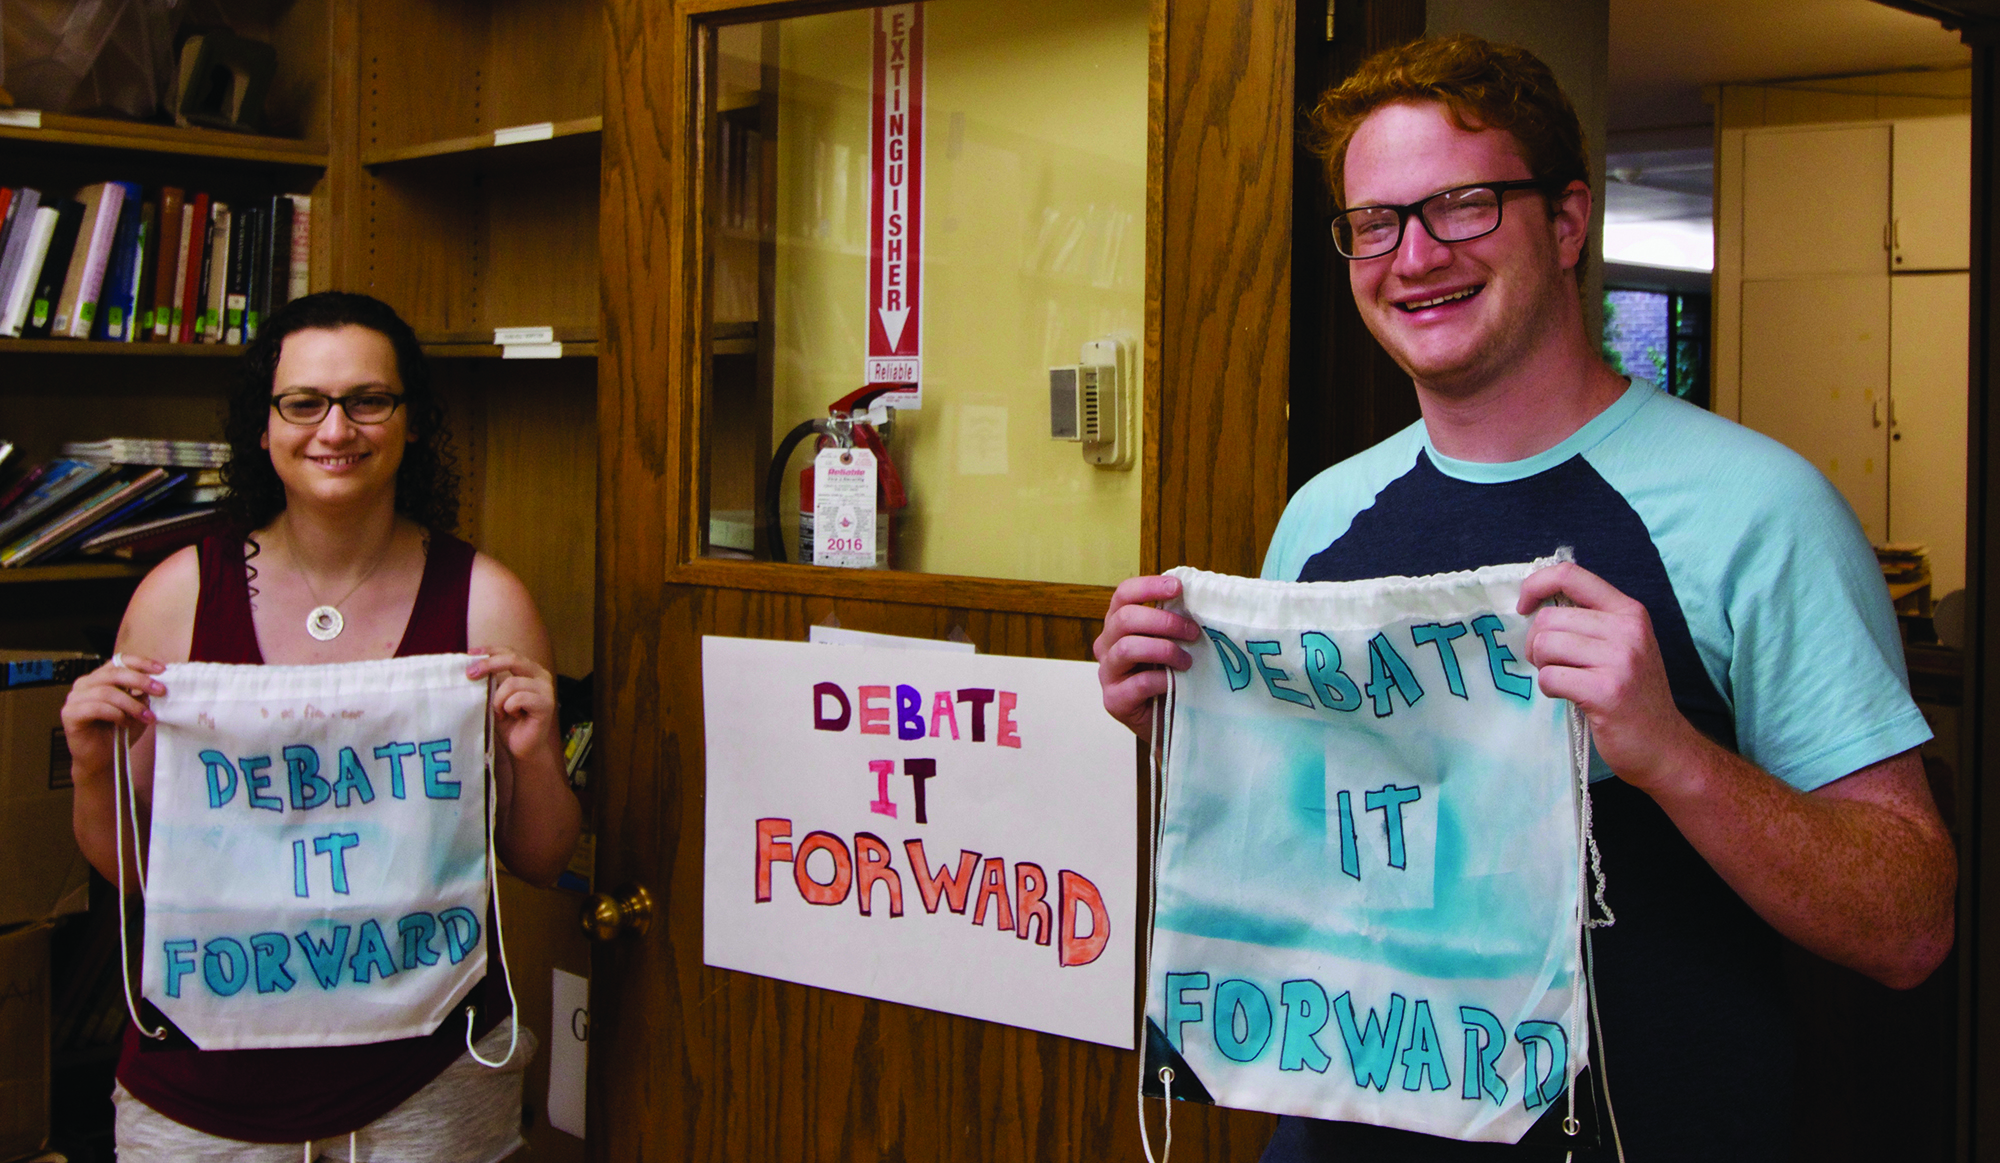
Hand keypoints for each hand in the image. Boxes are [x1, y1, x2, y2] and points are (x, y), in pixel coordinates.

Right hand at [61, 655, 164, 776]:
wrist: (102, 759)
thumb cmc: (119, 732)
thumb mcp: (137, 709)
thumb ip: (143, 694)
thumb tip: (157, 682)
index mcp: (100, 678)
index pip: (119, 661)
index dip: (141, 663)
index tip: (162, 670)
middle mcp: (85, 684)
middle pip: (114, 673)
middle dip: (140, 681)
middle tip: (160, 691)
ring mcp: (75, 698)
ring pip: (106, 692)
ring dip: (131, 704)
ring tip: (146, 716)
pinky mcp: (70, 713)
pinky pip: (96, 708)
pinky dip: (115, 714)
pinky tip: (125, 723)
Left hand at [468, 648, 558, 763]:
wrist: (522, 749)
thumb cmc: (509, 723)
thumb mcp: (495, 697)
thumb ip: (491, 681)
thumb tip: (472, 667)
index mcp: (530, 670)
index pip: (509, 652)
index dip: (489, 651)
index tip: (469, 654)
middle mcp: (540, 675)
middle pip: (512, 659)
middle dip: (488, 665)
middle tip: (470, 675)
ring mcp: (545, 689)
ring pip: (511, 683)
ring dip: (499, 700)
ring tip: (502, 712)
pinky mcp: (546, 704)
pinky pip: (517, 698)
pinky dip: (508, 708)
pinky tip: (513, 716)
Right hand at [1094, 575, 1201, 737]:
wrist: (1170, 720)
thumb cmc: (1171, 676)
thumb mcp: (1173, 643)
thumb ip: (1176, 623)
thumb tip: (1201, 599)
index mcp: (1119, 625)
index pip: (1124, 594)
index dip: (1149, 586)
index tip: (1178, 588)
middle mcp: (1107, 645)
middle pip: (1124, 619)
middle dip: (1164, 622)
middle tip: (1192, 632)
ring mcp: (1107, 673)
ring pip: (1127, 648)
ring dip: (1164, 650)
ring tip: (1187, 660)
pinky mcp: (1114, 700)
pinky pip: (1138, 683)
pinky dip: (1162, 679)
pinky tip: (1176, 682)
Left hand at [1517, 562, 1703, 791]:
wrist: (1664, 746)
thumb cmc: (1633, 694)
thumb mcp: (1622, 645)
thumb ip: (1590, 620)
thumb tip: (1536, 603)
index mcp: (1629, 611)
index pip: (1570, 574)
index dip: (1535, 585)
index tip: (1524, 607)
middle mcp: (1627, 630)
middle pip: (1548, 618)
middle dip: (1537, 644)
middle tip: (1553, 664)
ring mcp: (1620, 660)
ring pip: (1545, 646)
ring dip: (1544, 667)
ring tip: (1566, 680)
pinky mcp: (1607, 691)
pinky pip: (1550, 677)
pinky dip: (1550, 688)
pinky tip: (1571, 696)